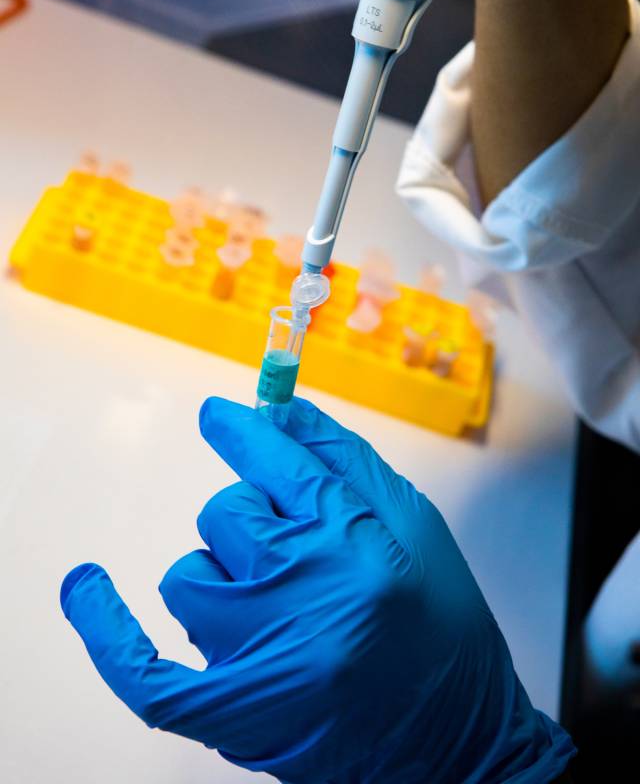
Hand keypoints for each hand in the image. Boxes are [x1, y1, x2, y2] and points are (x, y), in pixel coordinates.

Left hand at [61, 397, 573, 781]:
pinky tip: (85, 588)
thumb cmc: (444, 628)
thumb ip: (344, 459)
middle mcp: (302, 591)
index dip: (242, 431)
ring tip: (272, 608)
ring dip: (219, 575)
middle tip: (296, 554)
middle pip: (226, 512)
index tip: (219, 416)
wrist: (458, 746)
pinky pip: (142, 669)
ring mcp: (260, 655)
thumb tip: (275, 409)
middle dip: (253, 519)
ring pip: (188, 573)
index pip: (273, 459)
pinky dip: (106, 630)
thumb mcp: (417, 526)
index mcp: (353, 539)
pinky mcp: (231, 712)